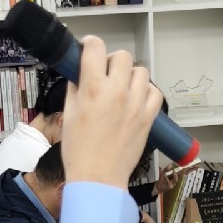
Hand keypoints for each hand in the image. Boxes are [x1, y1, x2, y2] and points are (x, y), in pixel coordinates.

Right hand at [60, 36, 162, 193]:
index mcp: (93, 89)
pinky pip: (155, 92)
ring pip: (141, 72)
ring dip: (130, 75)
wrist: (98, 178)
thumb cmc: (80, 152)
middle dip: (112, 61)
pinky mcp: (147, 118)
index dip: (91, 44)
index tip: (89, 50)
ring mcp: (135, 105)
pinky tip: (136, 99)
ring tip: (122, 87)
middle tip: (106, 72)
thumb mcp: (68, 114)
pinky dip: (146, 92)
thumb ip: (75, 90)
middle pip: (122, 56)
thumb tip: (79, 76)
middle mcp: (117, 93)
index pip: (96, 48)